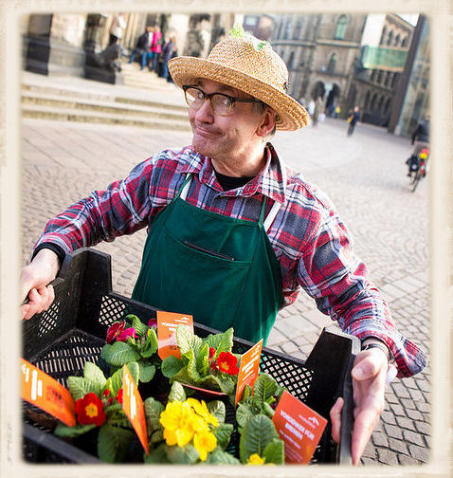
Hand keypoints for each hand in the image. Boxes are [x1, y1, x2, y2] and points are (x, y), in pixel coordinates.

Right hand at [20, 249, 59, 319]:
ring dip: (44, 298)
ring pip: (38, 309)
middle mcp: (21, 298)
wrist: (49, 268)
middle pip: (28, 313)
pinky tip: (46, 289)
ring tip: (41, 288)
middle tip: (36, 291)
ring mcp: (30, 300)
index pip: (16, 311)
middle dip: (37, 301)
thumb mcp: (30, 278)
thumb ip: (21, 290)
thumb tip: (16, 301)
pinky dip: (49, 297)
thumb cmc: (39, 270)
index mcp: (16, 293)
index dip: (22, 311)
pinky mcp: (38, 301)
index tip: (28, 306)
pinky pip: (45, 306)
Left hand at [330, 347, 387, 464]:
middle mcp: (369, 410)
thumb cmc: (374, 362)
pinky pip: (345, 421)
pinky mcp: (355, 410)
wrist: (372, 360)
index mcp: (375, 401)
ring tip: (336, 404)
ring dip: (338, 422)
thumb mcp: (374, 358)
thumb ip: (368, 366)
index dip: (359, 440)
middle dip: (343, 431)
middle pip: (357, 432)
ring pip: (349, 429)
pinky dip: (338, 417)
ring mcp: (362, 411)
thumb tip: (356, 375)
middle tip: (334, 415)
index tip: (353, 455)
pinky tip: (337, 404)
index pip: (365, 423)